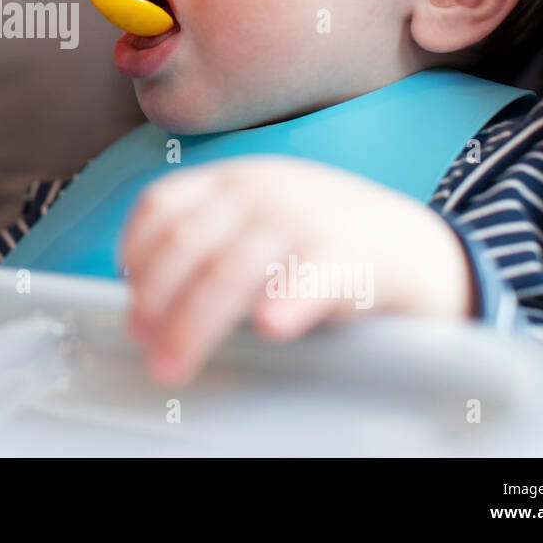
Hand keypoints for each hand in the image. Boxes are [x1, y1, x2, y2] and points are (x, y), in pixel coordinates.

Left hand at [119, 156, 475, 385]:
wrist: (415, 249)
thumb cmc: (320, 244)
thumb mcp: (258, 220)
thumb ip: (209, 239)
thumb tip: (142, 297)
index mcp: (232, 179)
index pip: (163, 205)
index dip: (137, 255)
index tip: (128, 302)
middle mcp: (261, 190)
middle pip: (188, 244)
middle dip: (156, 301)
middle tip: (144, 346)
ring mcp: (304, 218)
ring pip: (232, 269)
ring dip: (195, 322)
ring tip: (174, 364)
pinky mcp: (349, 253)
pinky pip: (311, 276)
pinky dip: (288, 299)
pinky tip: (271, 326)